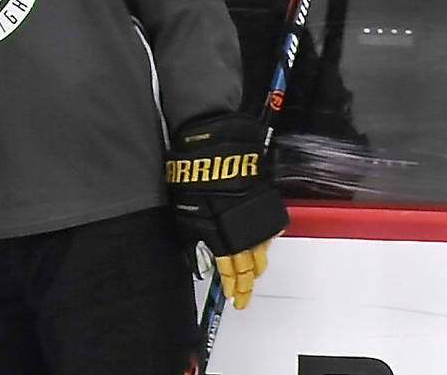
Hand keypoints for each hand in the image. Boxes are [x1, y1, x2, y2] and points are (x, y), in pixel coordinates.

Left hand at [165, 112, 288, 299]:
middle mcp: (245, 235)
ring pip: (262, 253)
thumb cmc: (196, 181)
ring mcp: (258, 222)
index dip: (233, 288)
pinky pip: (268, 233)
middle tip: (245, 297)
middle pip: (250, 269)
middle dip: (247, 285)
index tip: (235, 300)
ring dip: (256, 266)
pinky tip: (260, 247)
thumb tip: (200, 259)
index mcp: (224, 240)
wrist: (218, 153)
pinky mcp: (267, 207)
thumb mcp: (187, 215)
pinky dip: (264, 243)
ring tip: (252, 276)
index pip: (230, 273)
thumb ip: (195, 240)